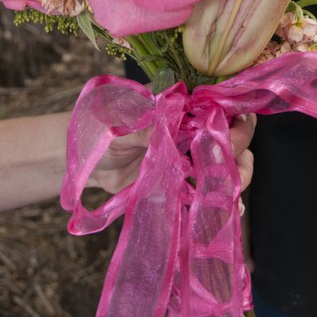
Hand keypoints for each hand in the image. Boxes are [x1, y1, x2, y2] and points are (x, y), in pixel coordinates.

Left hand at [89, 113, 255, 194]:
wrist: (78, 160)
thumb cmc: (98, 128)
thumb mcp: (123, 122)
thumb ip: (151, 127)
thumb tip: (176, 131)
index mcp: (182, 105)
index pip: (220, 107)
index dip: (234, 119)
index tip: (234, 133)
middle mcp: (190, 129)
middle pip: (231, 137)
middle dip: (238, 152)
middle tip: (230, 170)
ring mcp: (186, 157)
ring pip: (224, 165)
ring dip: (234, 179)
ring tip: (232, 196)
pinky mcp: (177, 183)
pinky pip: (204, 191)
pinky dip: (218, 201)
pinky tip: (228, 210)